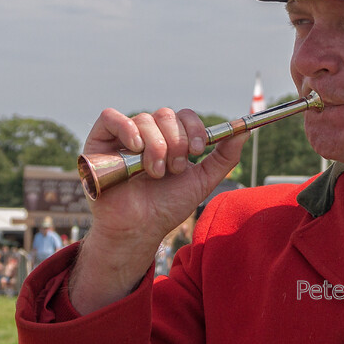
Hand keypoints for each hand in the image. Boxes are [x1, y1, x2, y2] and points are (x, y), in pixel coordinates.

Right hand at [70, 106, 247, 312]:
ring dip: (156, 146)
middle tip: (174, 169)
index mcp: (171, 138)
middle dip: (176, 142)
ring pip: (145, 119)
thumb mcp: (203, 181)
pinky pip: (110, 117)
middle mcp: (148, 134)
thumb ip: (224, 157)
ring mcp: (124, 137)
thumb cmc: (168, 206)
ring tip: (155, 173)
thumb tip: (244, 131)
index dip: (194, 127)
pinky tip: (136, 148)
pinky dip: (126, 128)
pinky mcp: (99, 142)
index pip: (184, 116)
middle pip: (166, 115)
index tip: (198, 150)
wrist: (140, 228)